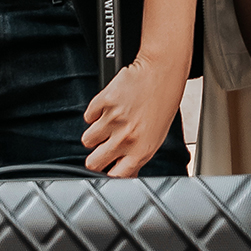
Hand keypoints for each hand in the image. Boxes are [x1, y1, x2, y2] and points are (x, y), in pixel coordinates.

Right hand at [83, 54, 185, 177]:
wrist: (161, 73)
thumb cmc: (162, 104)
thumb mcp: (155, 138)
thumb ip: (137, 156)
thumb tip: (122, 171)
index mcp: (141, 151)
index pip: (115, 177)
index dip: (107, 175)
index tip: (106, 170)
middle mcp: (126, 138)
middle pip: (93, 163)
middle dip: (96, 156)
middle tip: (104, 146)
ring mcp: (113, 120)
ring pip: (87, 140)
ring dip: (96, 133)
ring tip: (110, 122)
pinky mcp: (104, 102)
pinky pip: (88, 116)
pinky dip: (95, 113)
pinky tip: (110, 107)